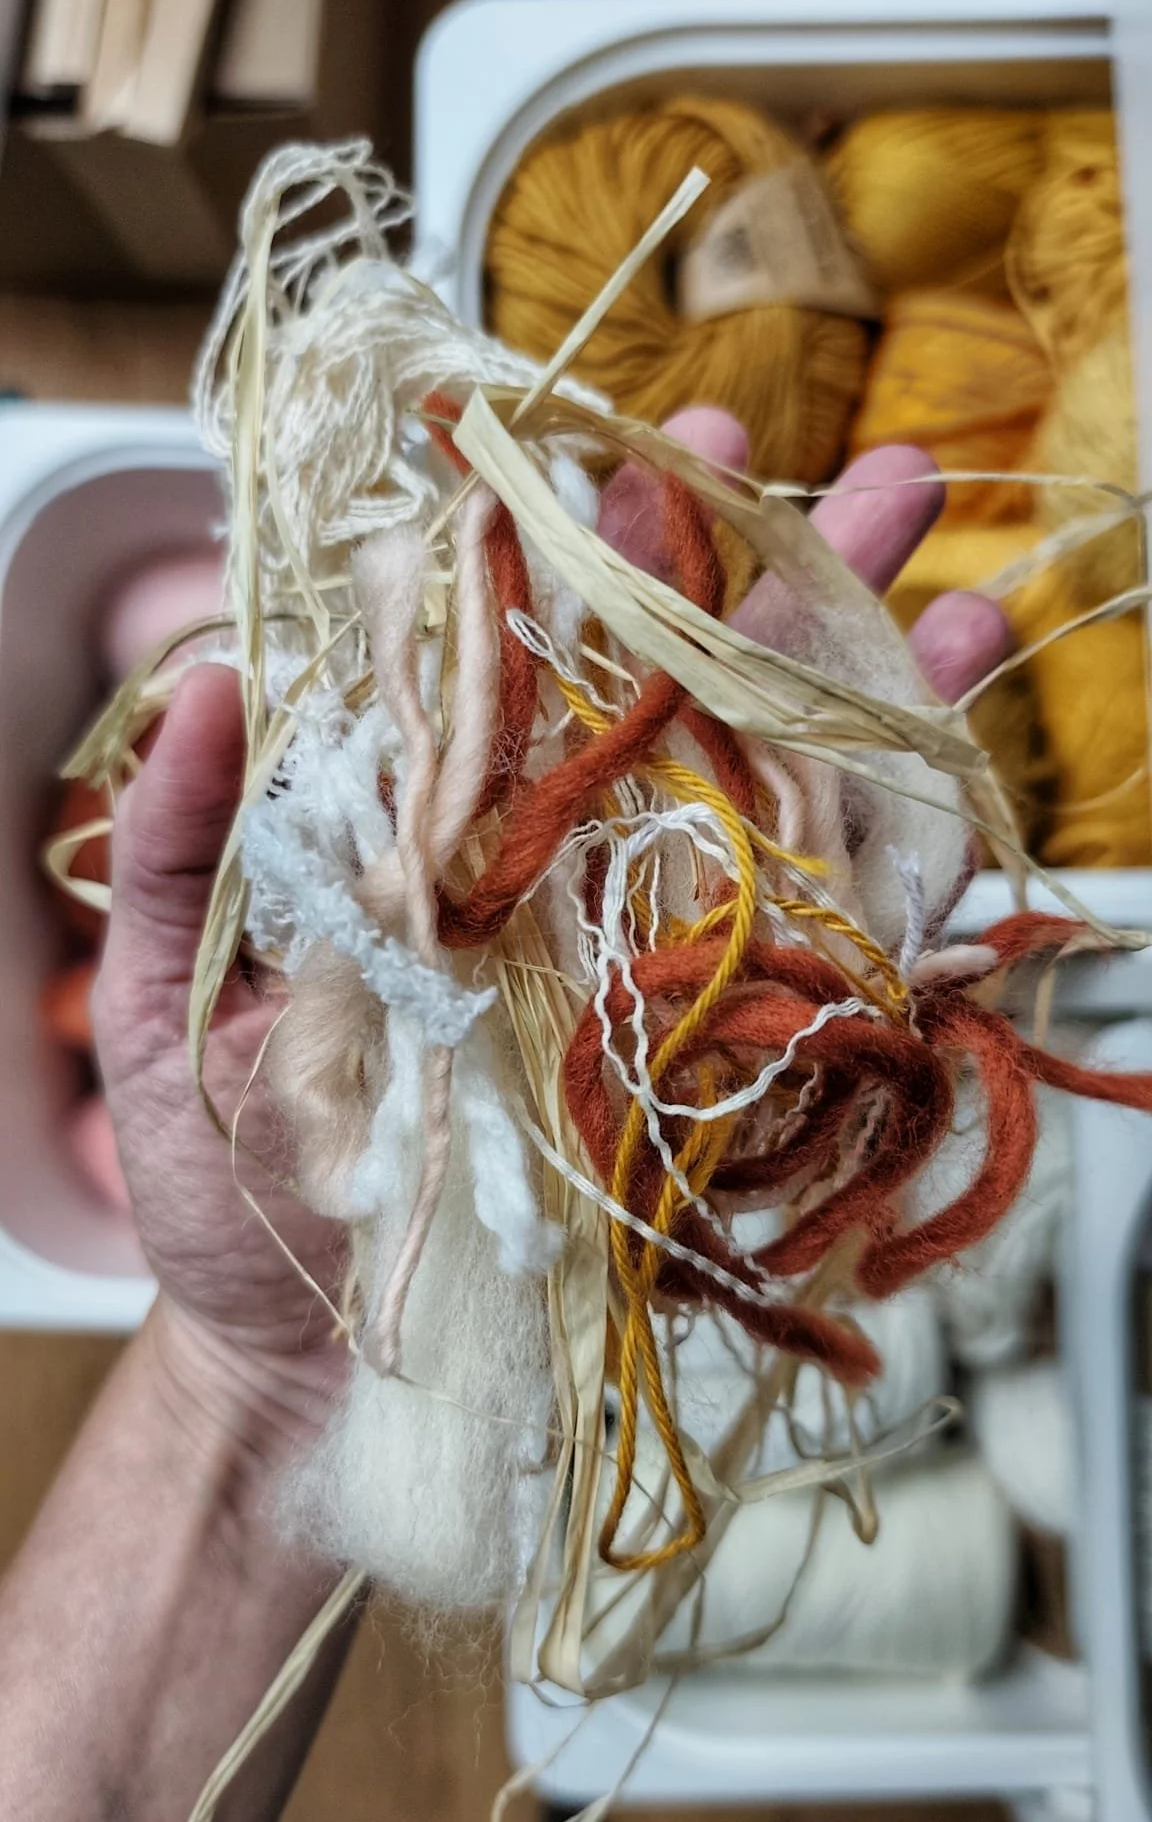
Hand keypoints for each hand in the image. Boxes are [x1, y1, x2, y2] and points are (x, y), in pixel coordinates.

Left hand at [92, 415, 1005, 1450]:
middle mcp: (563, 881)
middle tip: (867, 467)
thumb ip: (195, 850)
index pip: (531, 665)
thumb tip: (211, 680)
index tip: (645, 450)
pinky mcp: (717, 1060)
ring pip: (773, 793)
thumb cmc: (239, 1199)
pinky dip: (907, 843)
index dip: (590, 555)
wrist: (322, 1370)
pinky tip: (964, 738)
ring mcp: (648, 962)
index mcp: (441, 842)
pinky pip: (826, 943)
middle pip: (679, 702)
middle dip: (771, 579)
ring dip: (866, 670)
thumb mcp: (174, 1017)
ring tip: (940, 552)